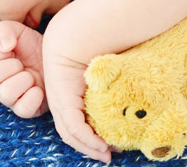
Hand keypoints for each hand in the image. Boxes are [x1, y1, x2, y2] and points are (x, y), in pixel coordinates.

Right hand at [0, 20, 46, 117]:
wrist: (59, 60)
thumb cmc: (34, 47)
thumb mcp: (20, 32)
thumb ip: (3, 30)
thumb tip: (4, 46)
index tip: (12, 49)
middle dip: (11, 65)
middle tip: (23, 63)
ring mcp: (9, 98)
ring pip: (5, 93)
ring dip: (23, 80)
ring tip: (32, 75)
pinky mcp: (25, 109)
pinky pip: (23, 109)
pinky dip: (34, 96)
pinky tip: (40, 88)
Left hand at [43, 34, 111, 162]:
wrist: (79, 32)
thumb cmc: (93, 43)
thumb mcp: (103, 68)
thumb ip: (108, 81)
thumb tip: (128, 90)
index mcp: (66, 90)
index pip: (75, 119)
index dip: (91, 134)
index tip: (111, 142)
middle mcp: (60, 97)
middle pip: (71, 131)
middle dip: (90, 146)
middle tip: (109, 154)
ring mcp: (59, 100)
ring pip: (71, 133)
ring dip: (89, 147)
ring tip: (107, 154)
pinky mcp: (62, 101)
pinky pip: (74, 127)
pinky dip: (87, 140)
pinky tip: (100, 146)